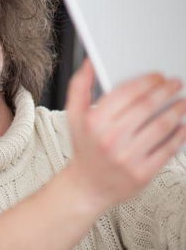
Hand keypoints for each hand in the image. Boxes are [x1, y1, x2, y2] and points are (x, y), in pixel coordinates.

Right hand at [64, 58, 185, 210]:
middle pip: (146, 106)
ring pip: (161, 126)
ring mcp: (127, 157)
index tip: (158, 76)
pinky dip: (179, 135)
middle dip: (166, 91)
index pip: (126, 93)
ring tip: (182, 103)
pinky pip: (168, 149)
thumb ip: (79, 87)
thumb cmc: (85, 148)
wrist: (88, 186)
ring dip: (177, 110)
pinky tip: (182, 126)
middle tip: (175, 84)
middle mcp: (110, 138)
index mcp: (94, 122)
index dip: (147, 81)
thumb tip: (89, 63)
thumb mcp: (74, 116)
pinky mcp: (143, 172)